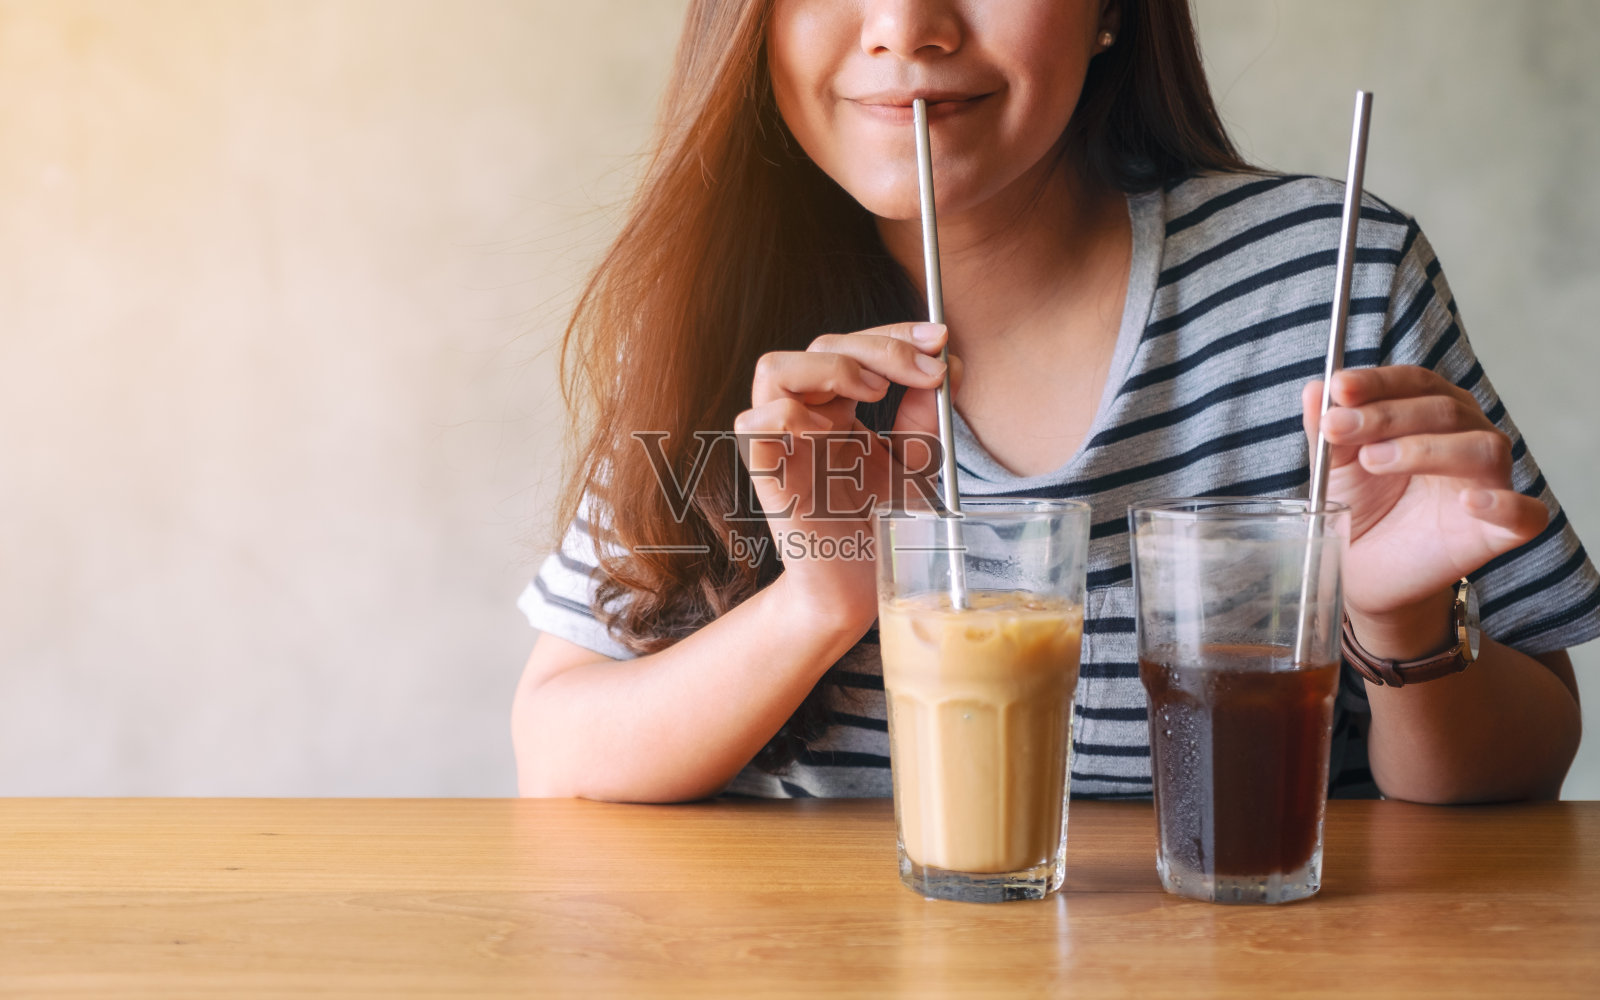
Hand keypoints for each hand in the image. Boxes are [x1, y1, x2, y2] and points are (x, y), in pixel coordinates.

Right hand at [734, 322, 962, 635]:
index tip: (939, 340)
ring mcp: (782, 443)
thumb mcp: (917, 461)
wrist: (864, 589)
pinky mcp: (767, 474)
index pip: (852, 345)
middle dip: (878, 346)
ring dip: (831, 368)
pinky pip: (755, 422)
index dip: (893, 333)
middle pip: (821, 345)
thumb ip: (928, 412)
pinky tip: (833, 432)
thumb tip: (950, 360)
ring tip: (874, 393)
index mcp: (838, 407)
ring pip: (773, 368)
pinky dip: (794, 414)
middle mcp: (806, 417)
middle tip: (924, 370)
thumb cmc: (882, 527)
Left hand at [1302, 366, 1547, 657]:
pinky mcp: (1504, 530)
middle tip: (1339, 428)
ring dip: (1425, 449)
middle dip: (1386, 414)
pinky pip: (1524, 513)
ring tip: (1374, 460)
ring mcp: (1490, 483)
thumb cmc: (1359, 507)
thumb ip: (1328, 429)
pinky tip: (1468, 502)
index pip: (1414, 382)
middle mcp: (1468, 438)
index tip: (1338, 387)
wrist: (1364, 571)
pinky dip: (1501, 504)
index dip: (1377, 382)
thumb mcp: (1335, 466)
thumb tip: (1313, 389)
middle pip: (1445, 409)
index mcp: (1431, 412)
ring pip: (1482, 448)